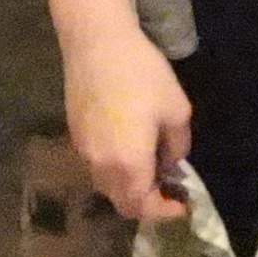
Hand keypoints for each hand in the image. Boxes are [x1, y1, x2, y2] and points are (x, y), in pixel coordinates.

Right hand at [61, 16, 193, 222]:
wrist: (97, 43)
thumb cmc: (142, 75)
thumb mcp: (177, 110)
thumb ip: (177, 146)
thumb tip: (170, 162)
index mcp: (128, 165)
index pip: (143, 208)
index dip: (165, 212)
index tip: (183, 204)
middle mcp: (101, 166)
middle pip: (122, 203)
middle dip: (147, 204)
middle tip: (169, 189)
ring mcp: (83, 151)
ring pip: (107, 186)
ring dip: (130, 187)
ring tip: (151, 169)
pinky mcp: (74, 135)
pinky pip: (97, 166)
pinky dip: (116, 170)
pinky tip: (130, 149)